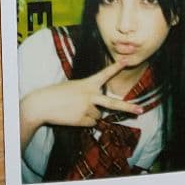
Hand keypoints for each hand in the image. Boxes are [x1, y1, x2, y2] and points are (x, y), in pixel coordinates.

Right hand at [24, 59, 142, 131]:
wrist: (43, 104)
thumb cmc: (57, 94)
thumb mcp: (74, 88)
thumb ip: (88, 95)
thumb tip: (98, 111)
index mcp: (88, 83)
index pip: (104, 74)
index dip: (116, 67)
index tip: (126, 60)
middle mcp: (90, 95)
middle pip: (113, 104)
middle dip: (128, 107)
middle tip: (141, 110)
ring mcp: (87, 108)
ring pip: (98, 116)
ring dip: (91, 115)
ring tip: (76, 110)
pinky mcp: (82, 119)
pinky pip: (90, 123)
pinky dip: (84, 121)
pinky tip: (73, 116)